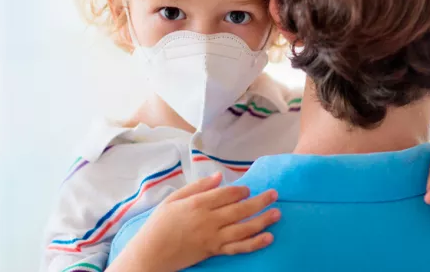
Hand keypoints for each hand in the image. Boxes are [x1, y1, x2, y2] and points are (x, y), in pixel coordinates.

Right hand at [112, 172, 278, 271]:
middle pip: (240, 209)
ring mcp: (212, 237)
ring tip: (277, 214)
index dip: (240, 190)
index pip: (226, 194)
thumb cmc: (160, 224)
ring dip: (263, 220)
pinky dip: (254, 243)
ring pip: (243, 228)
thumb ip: (197, 187)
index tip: (248, 188)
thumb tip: (219, 176)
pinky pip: (238, 248)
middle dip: (260, 201)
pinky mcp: (214, 251)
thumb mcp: (173, 198)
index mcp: (197, 204)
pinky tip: (268, 238)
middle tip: (275, 194)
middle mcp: (208, 220)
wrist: (152, 252)